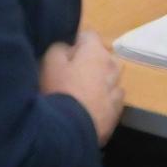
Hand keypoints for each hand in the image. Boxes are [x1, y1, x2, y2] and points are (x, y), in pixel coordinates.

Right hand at [40, 29, 123, 144]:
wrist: (69, 132)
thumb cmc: (58, 91)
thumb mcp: (49, 62)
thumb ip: (59, 47)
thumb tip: (69, 47)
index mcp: (96, 51)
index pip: (88, 35)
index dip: (75, 42)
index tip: (64, 55)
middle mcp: (112, 66)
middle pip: (102, 57)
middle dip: (90, 62)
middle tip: (71, 76)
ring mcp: (117, 90)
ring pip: (110, 78)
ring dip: (100, 81)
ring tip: (82, 94)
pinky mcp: (117, 112)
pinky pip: (111, 100)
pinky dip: (103, 101)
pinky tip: (89, 110)